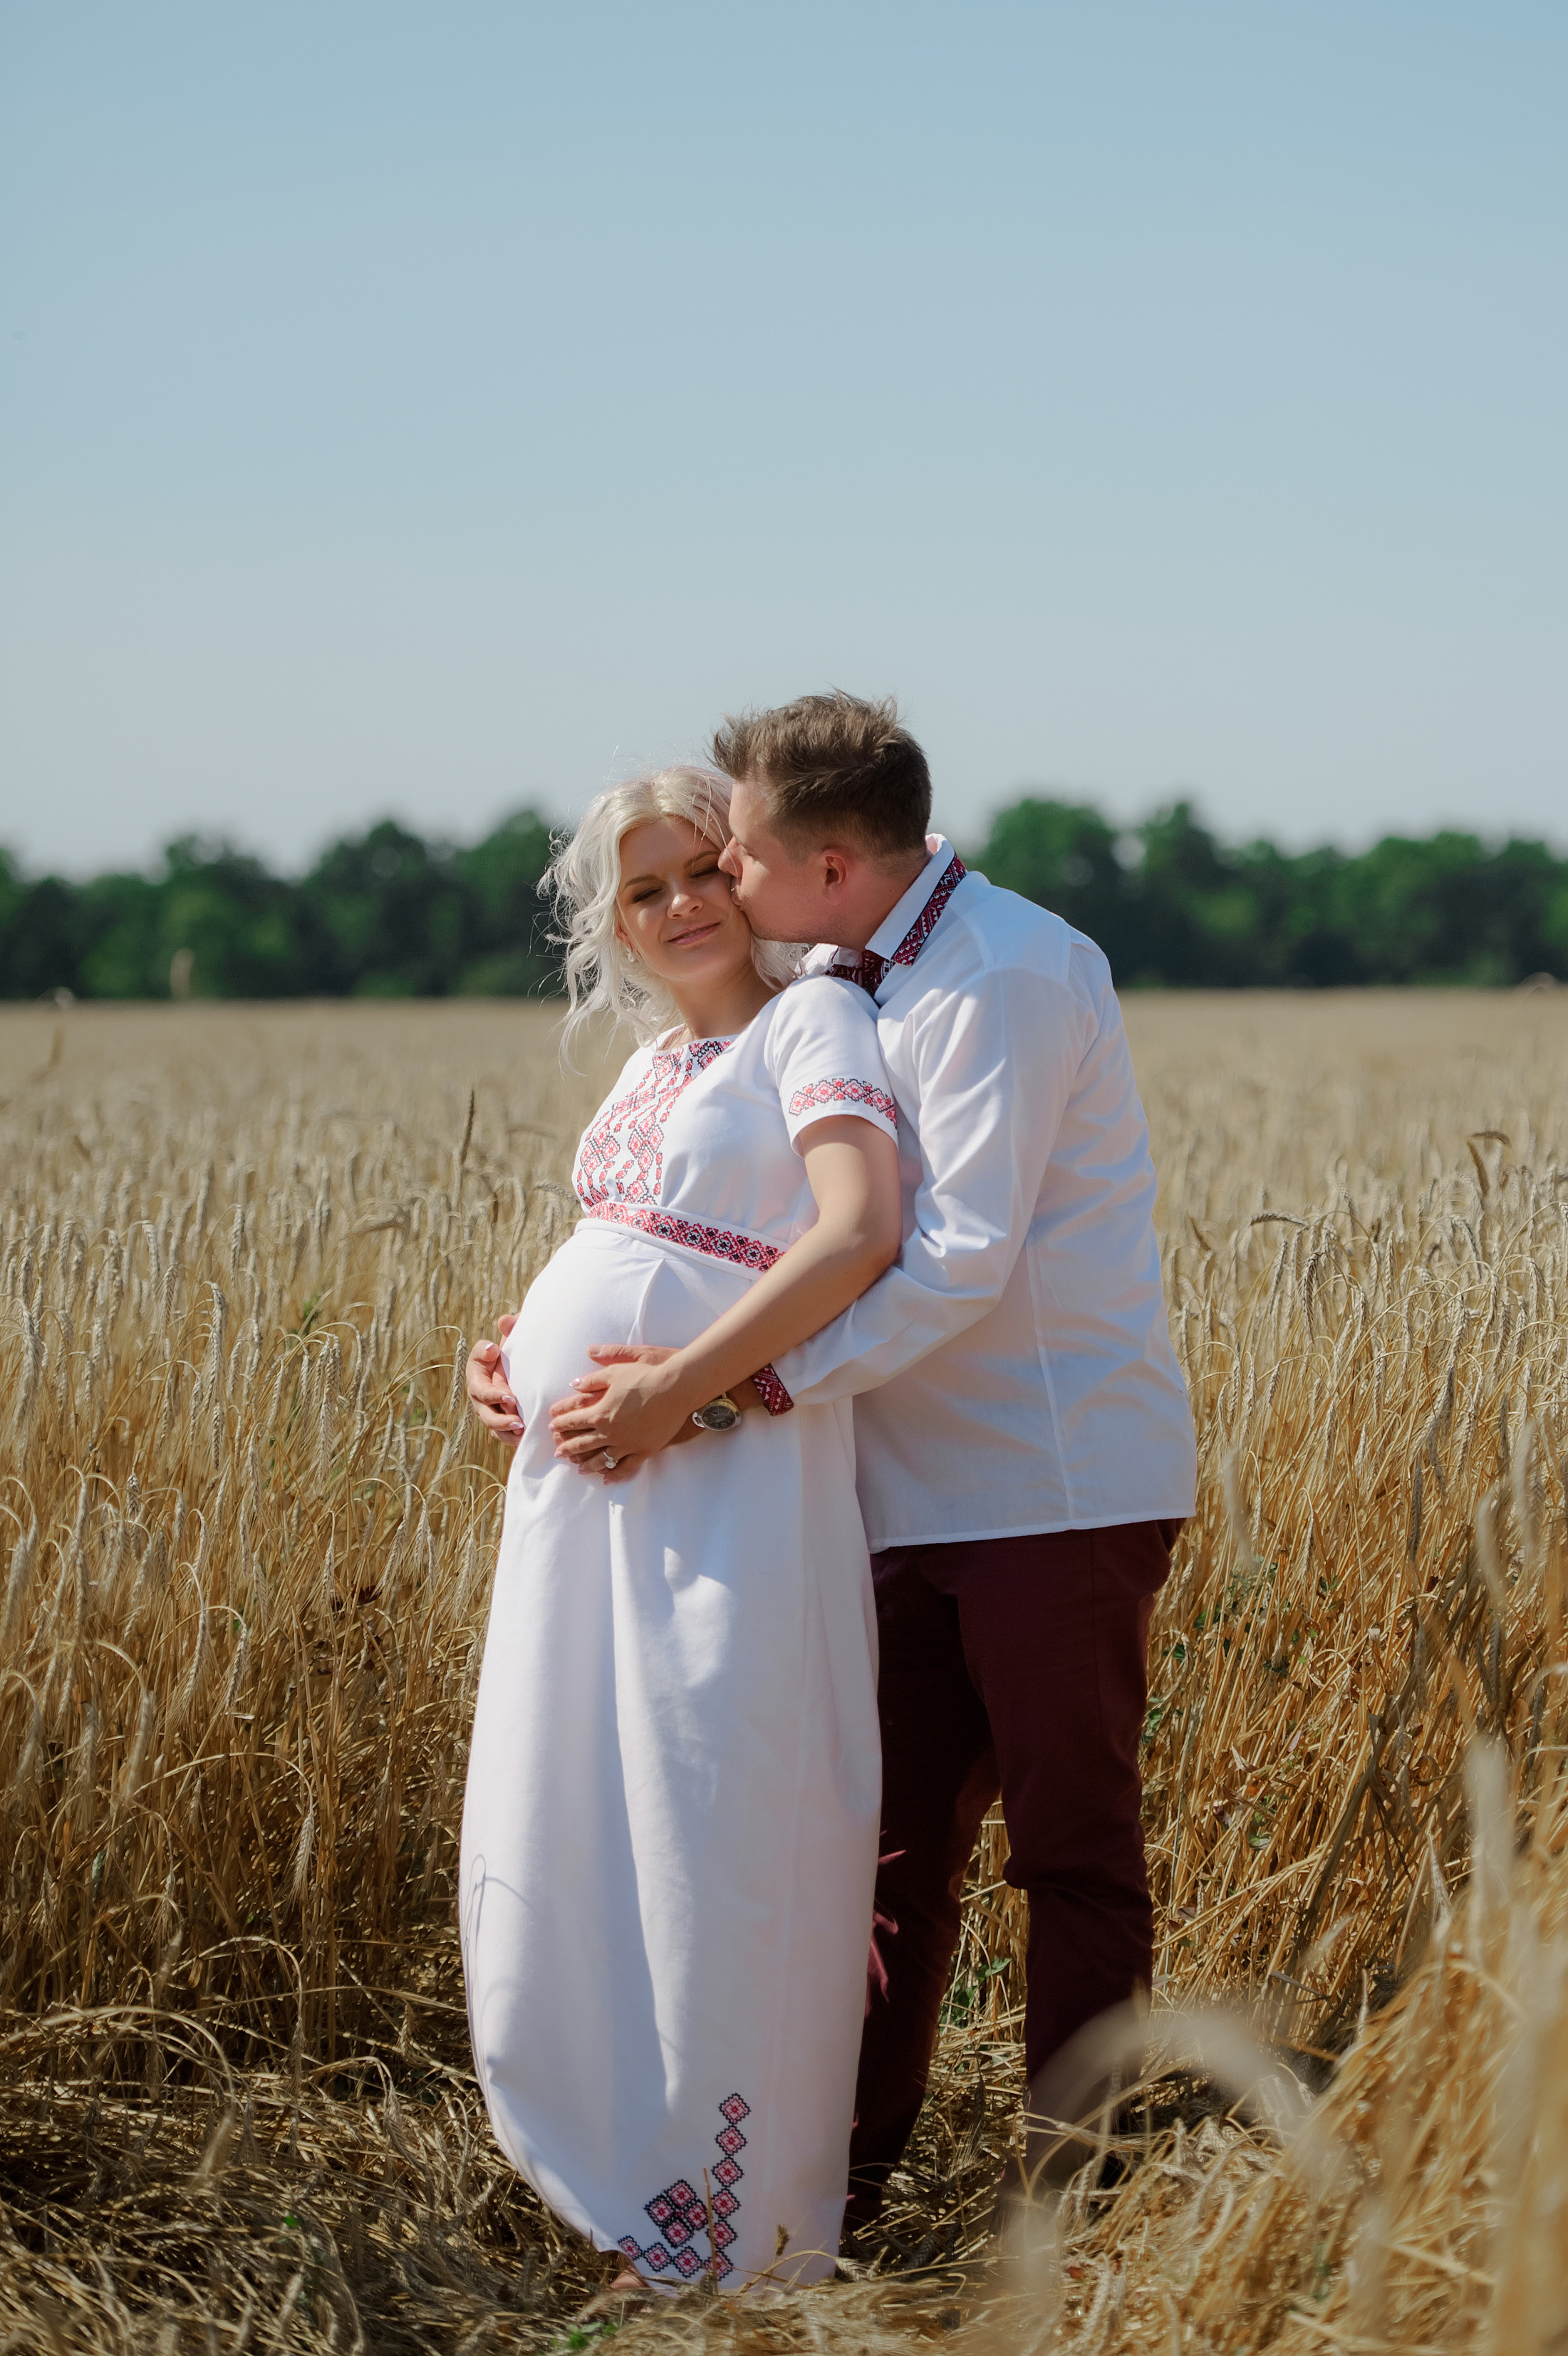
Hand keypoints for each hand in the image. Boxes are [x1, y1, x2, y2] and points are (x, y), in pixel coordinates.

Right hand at [466, 1314, 522, 1441]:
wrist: (525, 1362)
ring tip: (523, 1433)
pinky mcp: (502, 1421)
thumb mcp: (513, 1337)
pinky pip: (505, 1435)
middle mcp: (481, 1396)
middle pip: (485, 1412)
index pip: (480, 1387)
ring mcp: (490, 1410)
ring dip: (507, 1432)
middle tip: (517, 1421)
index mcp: (478, 1375)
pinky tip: (527, 1440)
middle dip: (500, 1419)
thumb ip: (510, 1328)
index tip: (510, 1397)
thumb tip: (505, 1322)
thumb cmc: (516, 1348)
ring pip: (494, 1427)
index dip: (493, 1394)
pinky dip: (514, 1439)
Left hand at [549, 1344, 698, 1477]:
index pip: (574, 1421)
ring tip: (578, 1468)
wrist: (675, 1389)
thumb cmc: (645, 1377)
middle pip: (583, 1444)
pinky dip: (614, 1475)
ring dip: (587, 1465)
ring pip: (601, 1460)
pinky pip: (626, 1467)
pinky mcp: (644, 1451)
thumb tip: (572, 1384)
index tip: (552, 1427)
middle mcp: (610, 1432)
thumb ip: (591, 1380)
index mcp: (600, 1412)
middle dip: (568, 1448)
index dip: (561, 1423)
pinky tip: (606, 1479)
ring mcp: (627, 1444)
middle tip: (558, 1453)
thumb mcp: (615, 1372)